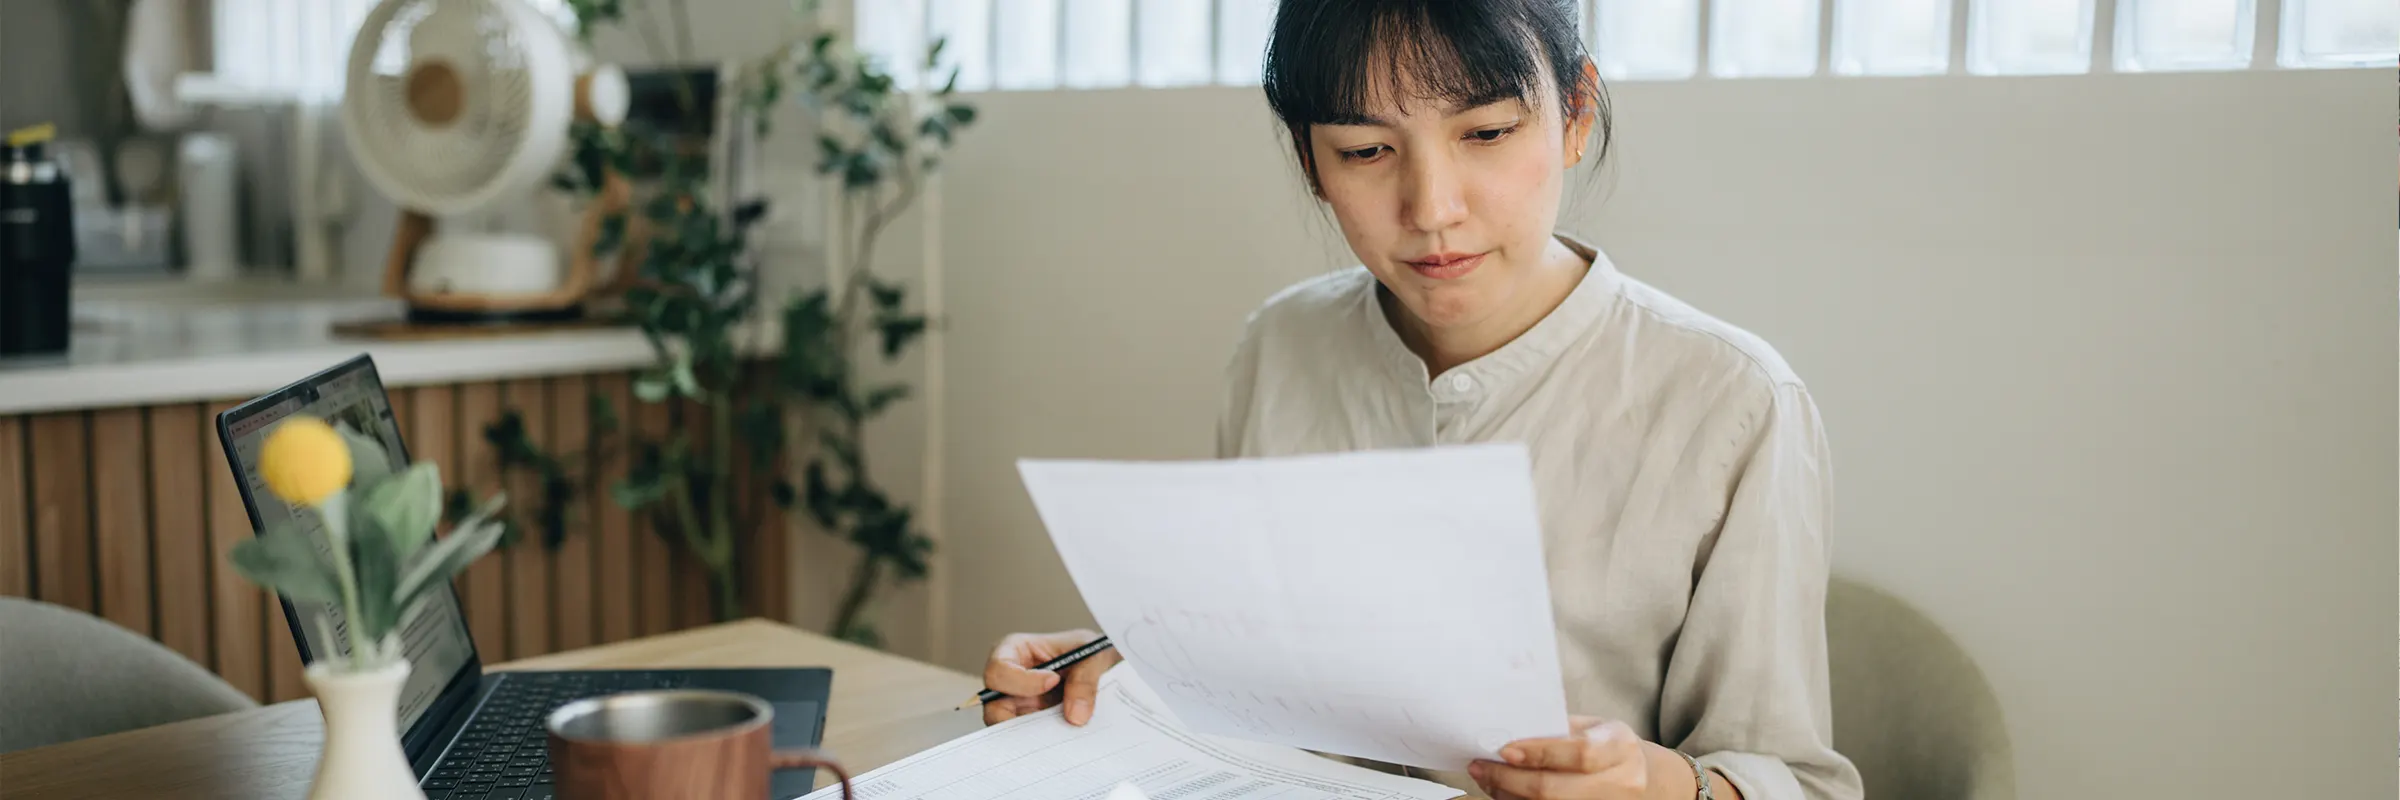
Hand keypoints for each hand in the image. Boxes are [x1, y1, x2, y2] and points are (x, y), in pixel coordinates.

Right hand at [979, 629, 1122, 726]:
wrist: (1104, 669)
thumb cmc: (1087, 652)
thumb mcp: (1093, 656)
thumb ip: (1085, 680)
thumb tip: (1075, 716)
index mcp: (1013, 651)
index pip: (999, 670)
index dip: (1021, 680)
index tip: (1053, 681)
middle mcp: (1008, 682)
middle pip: (994, 708)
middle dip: (1019, 720)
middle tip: (1050, 724)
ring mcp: (1017, 707)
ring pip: (1010, 730)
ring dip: (1034, 735)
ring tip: (1062, 733)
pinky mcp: (1030, 726)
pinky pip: (1027, 740)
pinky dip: (1044, 742)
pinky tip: (1063, 739)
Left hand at [1468, 717, 1654, 799]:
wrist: (1639, 776)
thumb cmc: (1607, 746)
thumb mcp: (1592, 727)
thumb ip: (1556, 729)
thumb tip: (1507, 732)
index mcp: (1620, 748)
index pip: (1578, 753)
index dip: (1538, 753)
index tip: (1504, 750)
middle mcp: (1622, 783)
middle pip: (1555, 790)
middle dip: (1509, 780)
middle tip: (1480, 767)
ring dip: (1508, 796)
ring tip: (1487, 780)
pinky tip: (1504, 793)